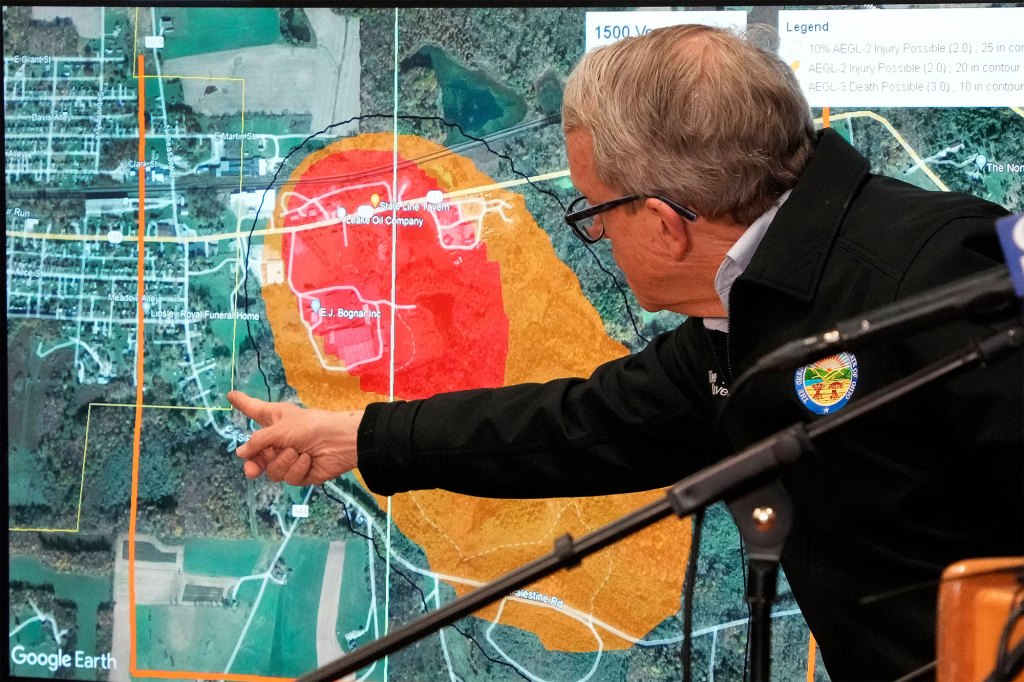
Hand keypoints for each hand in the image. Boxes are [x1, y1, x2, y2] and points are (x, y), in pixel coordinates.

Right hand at [227, 390, 363, 485]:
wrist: (340, 443)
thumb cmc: (311, 427)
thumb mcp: (281, 429)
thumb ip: (259, 442)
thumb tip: (240, 453)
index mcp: (275, 420)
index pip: (255, 410)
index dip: (243, 403)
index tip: (230, 395)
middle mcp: (280, 439)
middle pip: (257, 455)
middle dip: (255, 463)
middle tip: (251, 470)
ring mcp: (289, 458)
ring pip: (273, 470)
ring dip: (284, 462)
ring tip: (298, 452)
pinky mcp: (301, 473)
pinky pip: (289, 477)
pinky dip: (298, 468)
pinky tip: (308, 460)